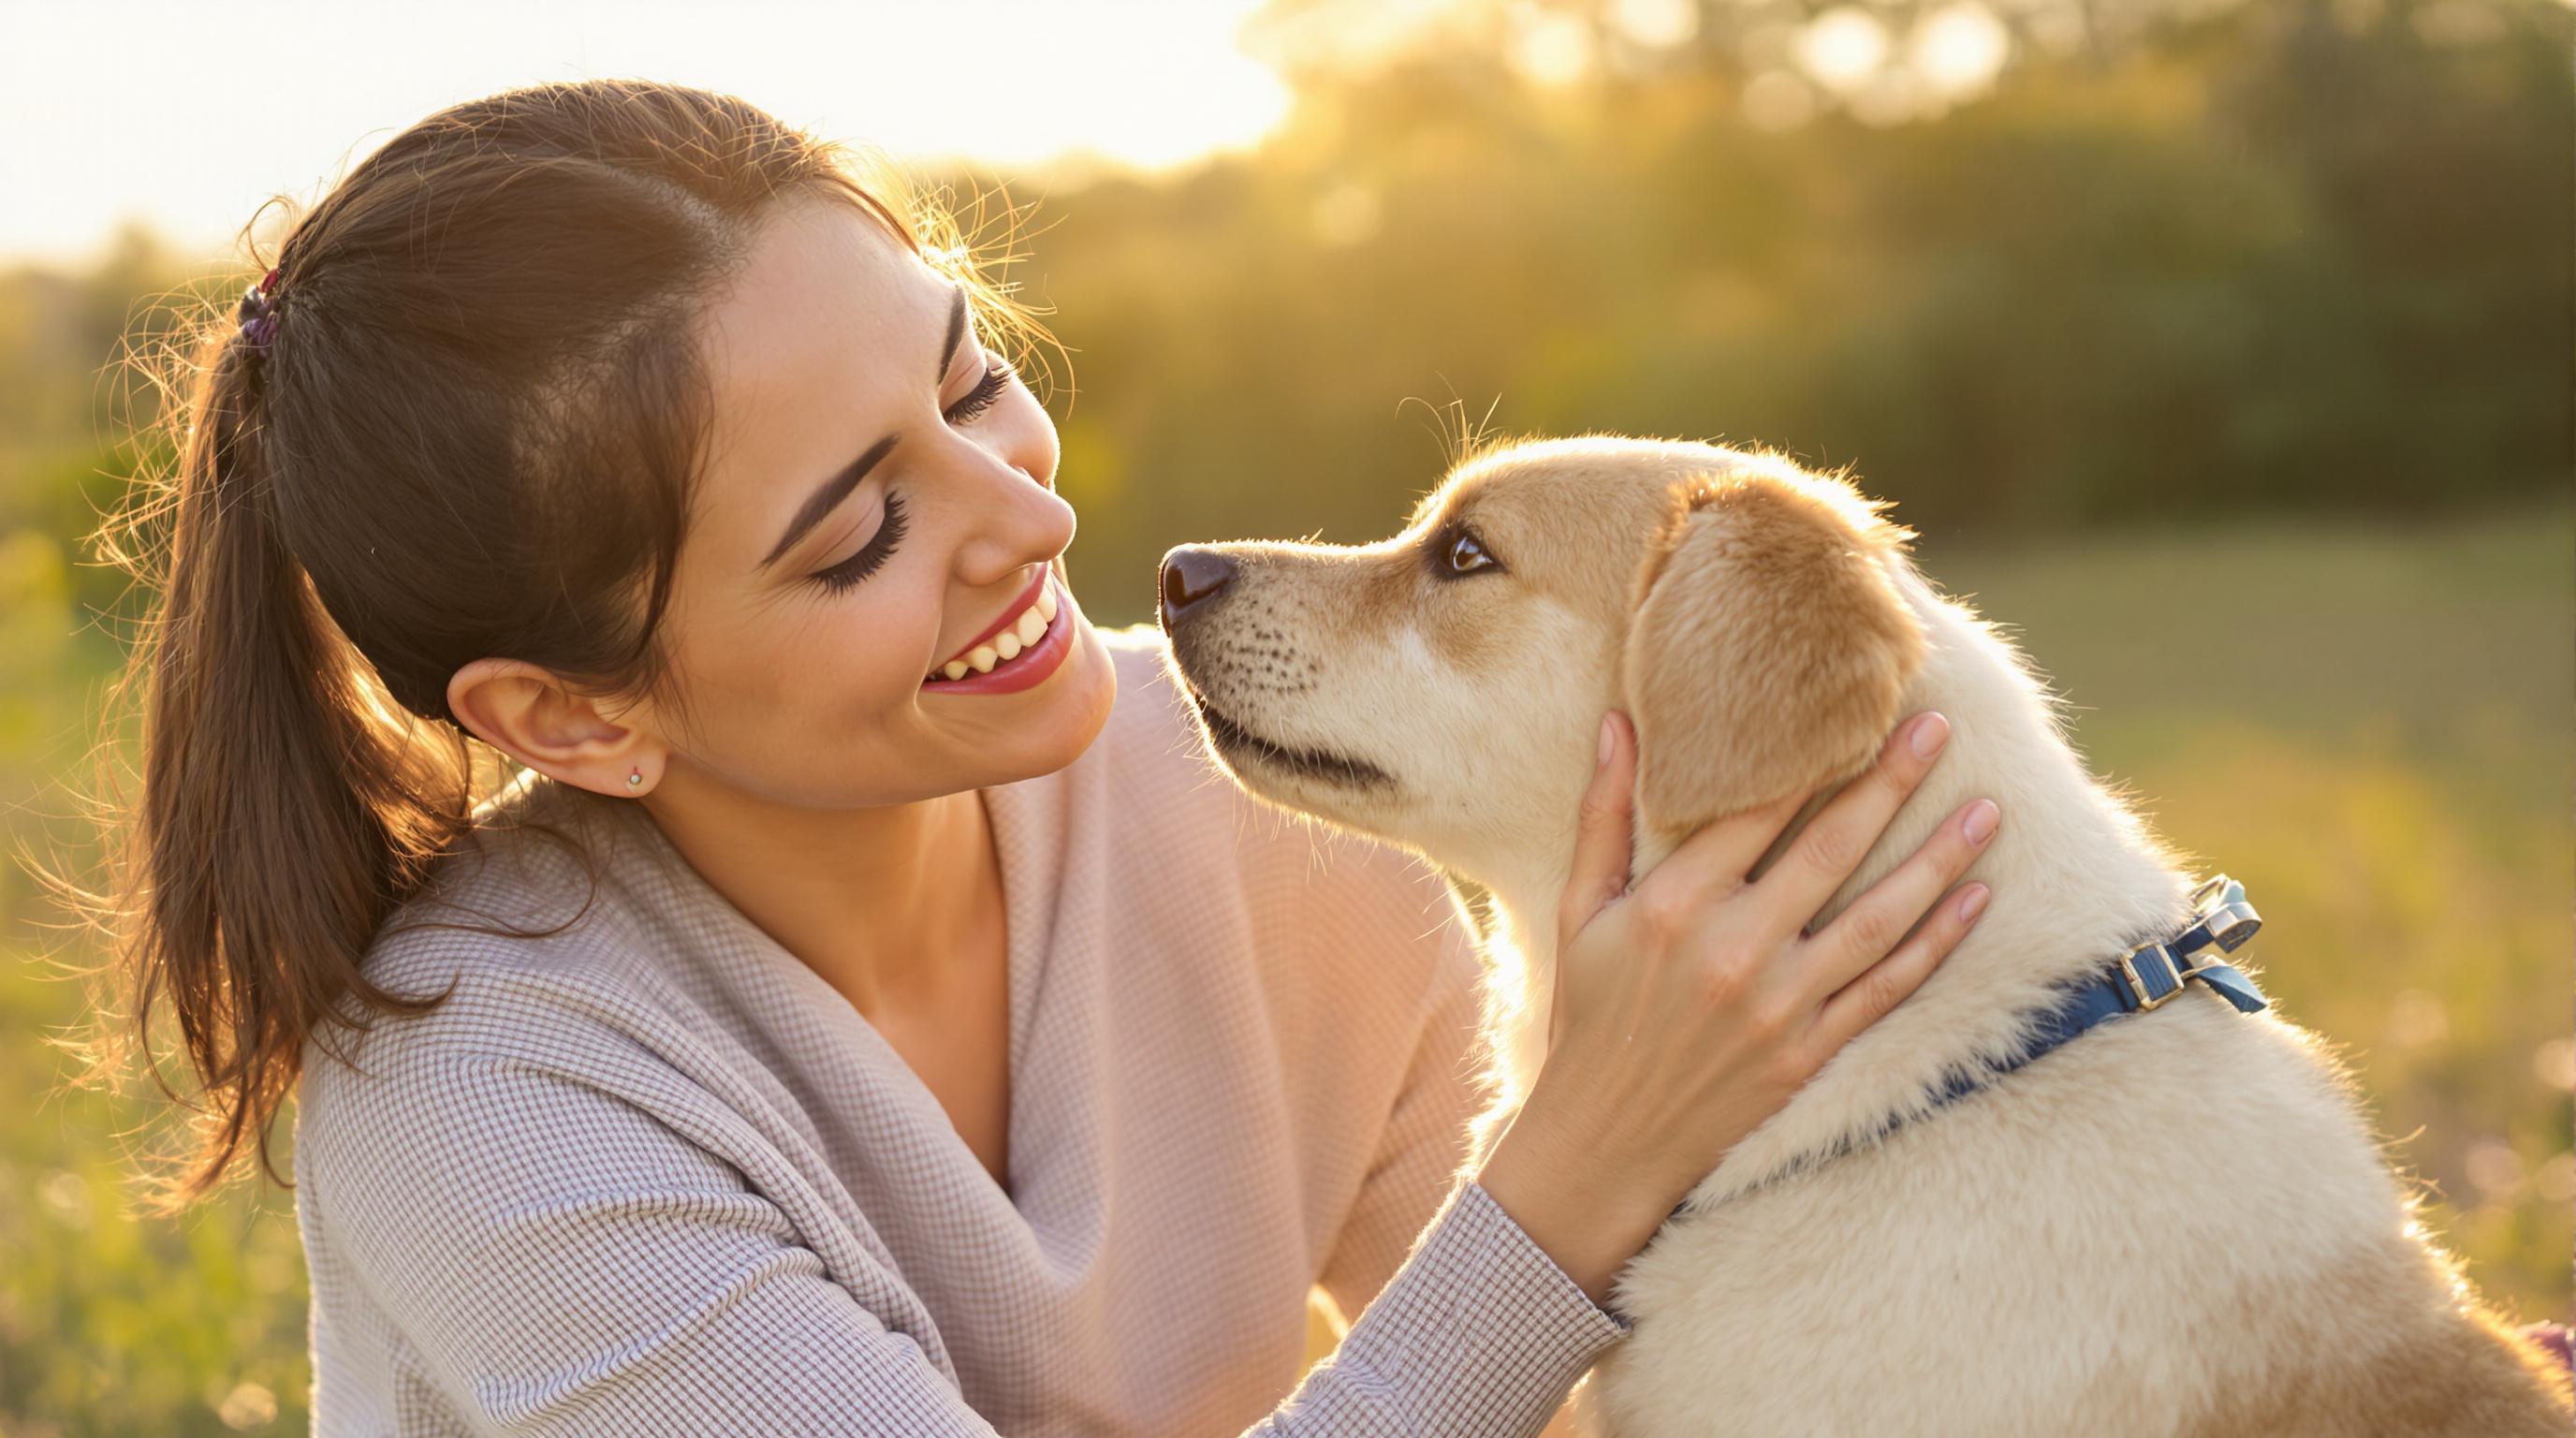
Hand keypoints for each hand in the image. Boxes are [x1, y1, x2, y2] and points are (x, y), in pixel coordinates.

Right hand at [1478, 709, 1996, 1304]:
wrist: (1601, 1144)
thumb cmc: (1586, 1017)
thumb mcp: (1577, 911)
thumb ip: (1604, 815)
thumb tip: (1617, 723)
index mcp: (1674, 903)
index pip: (1757, 808)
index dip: (1810, 754)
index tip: (1852, 705)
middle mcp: (1734, 948)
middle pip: (1833, 848)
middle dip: (1891, 781)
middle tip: (1939, 727)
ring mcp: (1779, 1004)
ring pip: (1879, 917)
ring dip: (1940, 860)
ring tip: (1987, 810)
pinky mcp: (1807, 1052)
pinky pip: (1888, 987)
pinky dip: (1937, 943)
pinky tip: (1976, 900)